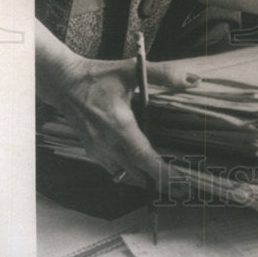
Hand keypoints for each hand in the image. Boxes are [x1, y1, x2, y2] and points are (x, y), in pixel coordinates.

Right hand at [36, 20, 197, 187]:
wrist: (64, 83)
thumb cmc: (98, 76)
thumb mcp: (132, 70)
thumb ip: (164, 74)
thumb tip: (193, 80)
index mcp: (119, 125)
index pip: (144, 156)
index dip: (161, 171)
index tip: (178, 181)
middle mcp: (107, 142)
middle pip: (137, 171)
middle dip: (158, 179)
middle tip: (180, 186)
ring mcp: (97, 149)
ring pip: (124, 171)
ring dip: (142, 175)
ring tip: (164, 178)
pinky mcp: (91, 150)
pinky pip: (113, 167)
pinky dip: (128, 168)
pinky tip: (139, 164)